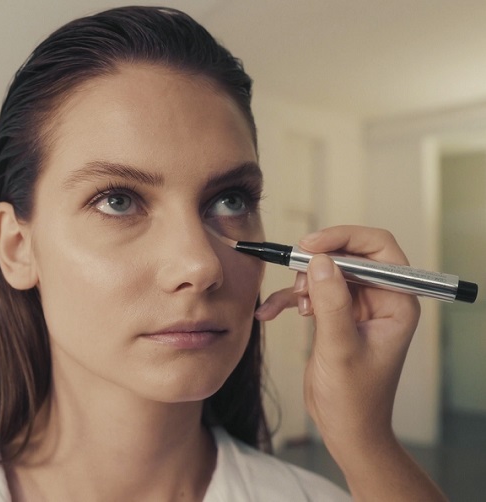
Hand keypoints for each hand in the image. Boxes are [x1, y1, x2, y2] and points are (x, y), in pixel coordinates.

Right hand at [256, 226, 445, 499]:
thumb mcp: (340, 348)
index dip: (344, 239)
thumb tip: (320, 260)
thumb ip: (332, 302)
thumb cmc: (353, 397)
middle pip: (348, 256)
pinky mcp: (335, 315)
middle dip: (318, 264)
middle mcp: (380, 298)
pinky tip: (270, 313)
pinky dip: (289, 300)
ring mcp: (357, 306)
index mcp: (396, 301)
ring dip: (303, 283)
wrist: (344, 427)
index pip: (377, 249)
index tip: (310, 246)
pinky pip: (311, 293)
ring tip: (294, 305)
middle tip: (296, 277)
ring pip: (326, 271)